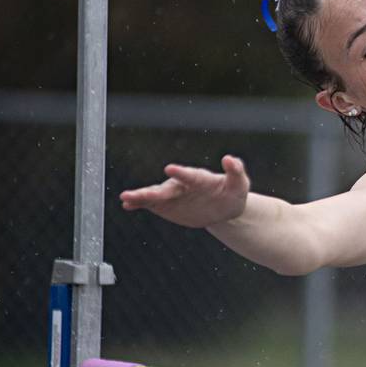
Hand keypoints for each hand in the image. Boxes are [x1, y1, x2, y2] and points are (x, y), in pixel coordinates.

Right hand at [120, 155, 249, 228]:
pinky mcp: (167, 205)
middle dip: (150, 191)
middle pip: (166, 188)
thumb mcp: (240, 184)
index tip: (170, 168)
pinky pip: (151, 204)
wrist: (224, 207)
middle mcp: (182, 185)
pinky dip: (139, 204)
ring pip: (154, 195)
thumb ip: (235, 171)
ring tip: (125, 198)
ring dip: (140, 197)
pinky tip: (127, 205)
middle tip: (135, 193)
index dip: (181, 172)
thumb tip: (230, 159)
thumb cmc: (232, 192)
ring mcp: (173, 195)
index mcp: (200, 179)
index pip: (190, 175)